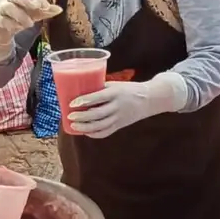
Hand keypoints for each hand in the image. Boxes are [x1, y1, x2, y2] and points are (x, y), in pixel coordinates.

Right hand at [0, 0, 60, 62]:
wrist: (0, 29)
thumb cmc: (18, 16)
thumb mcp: (34, 14)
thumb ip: (46, 11)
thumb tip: (60, 9)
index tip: (47, 6)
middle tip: (37, 7)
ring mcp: (0, 9)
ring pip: (8, 7)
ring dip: (20, 15)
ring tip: (30, 23)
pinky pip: (2, 20)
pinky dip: (10, 24)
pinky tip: (17, 27)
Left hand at [67, 72, 186, 138]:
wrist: (149, 99)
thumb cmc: (128, 89)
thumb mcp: (115, 84)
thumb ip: (100, 88)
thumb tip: (79, 90)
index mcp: (115, 92)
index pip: (97, 97)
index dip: (83, 101)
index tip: (72, 103)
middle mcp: (117, 106)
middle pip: (97, 114)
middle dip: (81, 117)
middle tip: (70, 116)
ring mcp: (119, 117)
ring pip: (100, 126)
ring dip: (85, 127)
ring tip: (73, 126)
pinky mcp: (120, 125)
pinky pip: (106, 132)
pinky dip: (94, 134)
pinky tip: (85, 132)